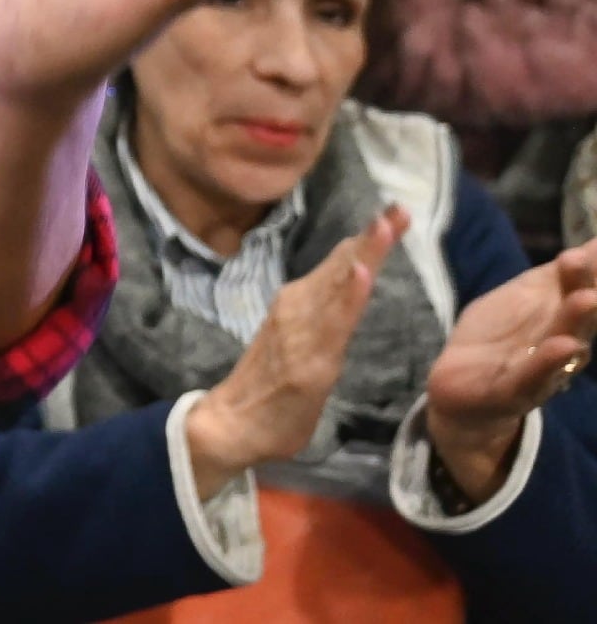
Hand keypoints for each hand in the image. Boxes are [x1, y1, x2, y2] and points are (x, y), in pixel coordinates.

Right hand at [186, 209, 407, 497]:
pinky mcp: (309, 360)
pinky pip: (333, 324)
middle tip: (399, 208)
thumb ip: (322, 319)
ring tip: (384, 227)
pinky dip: (348, 295)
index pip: (341, 267)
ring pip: (338, 287)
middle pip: (342, 268)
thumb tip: (344, 290)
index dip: (369, 241)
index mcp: (301, 305)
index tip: (397, 213)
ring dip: (363, 255)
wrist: (232, 424)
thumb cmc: (271, 388)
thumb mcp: (303, 345)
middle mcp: (299, 308)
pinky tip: (362, 273)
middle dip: (372, 238)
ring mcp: (302, 331)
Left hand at [423, 239, 596, 503]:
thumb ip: (559, 275)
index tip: (596, 246)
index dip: (593, 269)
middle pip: (580, 316)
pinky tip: (561, 347)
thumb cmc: (503, 335)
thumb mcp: (528, 296)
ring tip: (587, 299)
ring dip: (575, 322)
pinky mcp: (514, 392)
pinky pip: (533, 378)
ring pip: (564, 345)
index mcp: (564, 316)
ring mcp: (542, 369)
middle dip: (588, 289)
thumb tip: (595, 244)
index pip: (584, 288)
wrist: (463, 386)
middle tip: (587, 263)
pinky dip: (547, 364)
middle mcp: (563, 342)